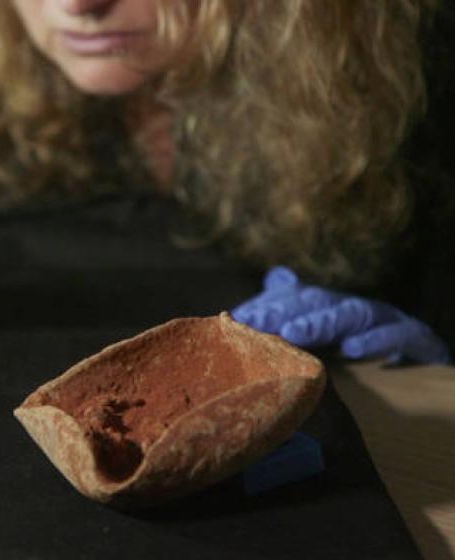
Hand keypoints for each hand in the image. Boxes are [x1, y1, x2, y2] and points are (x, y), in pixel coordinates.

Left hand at [232, 266, 450, 363]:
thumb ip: (285, 323)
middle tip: (256, 323)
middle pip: (315, 299)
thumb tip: (246, 311)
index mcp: (325, 305)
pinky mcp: (414, 336)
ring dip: (322, 321)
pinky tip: (351, 350)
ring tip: (295, 333)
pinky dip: (375, 340)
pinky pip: (397, 334)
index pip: (290, 296)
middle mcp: (349, 306)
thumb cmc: (357, 345)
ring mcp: (382, 317)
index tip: (235, 318)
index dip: (264, 305)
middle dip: (284, 309)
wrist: (420, 350)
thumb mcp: (319, 338)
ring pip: (351, 312)